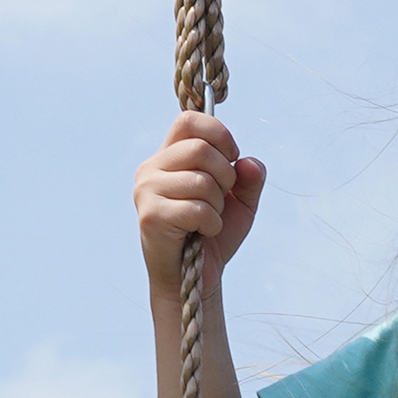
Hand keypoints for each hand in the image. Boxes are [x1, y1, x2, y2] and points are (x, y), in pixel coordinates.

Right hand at [136, 110, 263, 283]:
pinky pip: (197, 208)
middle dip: (226, 176)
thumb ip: (250, 179)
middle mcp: (152, 168)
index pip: (188, 120)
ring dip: (218, 205)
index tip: (231, 158)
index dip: (219, 134)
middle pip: (200, 148)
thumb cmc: (212, 234)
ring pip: (201, 180)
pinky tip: (202, 232)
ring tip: (209, 219)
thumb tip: (248, 162)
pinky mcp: (151, 215)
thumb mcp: (241, 203)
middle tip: (221, 199)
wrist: (194, 276)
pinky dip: (212, 223)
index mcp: (169, 157)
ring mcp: (146, 190)